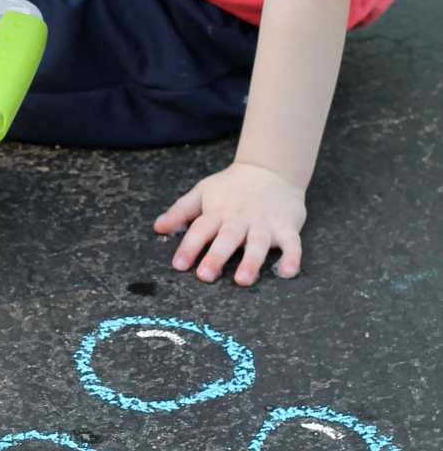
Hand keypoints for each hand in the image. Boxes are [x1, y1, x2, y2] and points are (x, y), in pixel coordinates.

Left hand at [154, 161, 304, 284]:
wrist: (269, 169)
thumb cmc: (231, 187)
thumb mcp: (202, 192)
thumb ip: (181, 211)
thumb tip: (158, 228)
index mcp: (218, 212)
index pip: (200, 228)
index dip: (189, 246)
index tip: (178, 265)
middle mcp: (240, 219)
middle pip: (227, 238)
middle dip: (216, 257)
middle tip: (205, 276)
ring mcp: (264, 223)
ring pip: (258, 243)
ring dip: (251, 261)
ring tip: (243, 280)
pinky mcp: (287, 226)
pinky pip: (292, 243)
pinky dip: (292, 257)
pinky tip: (288, 272)